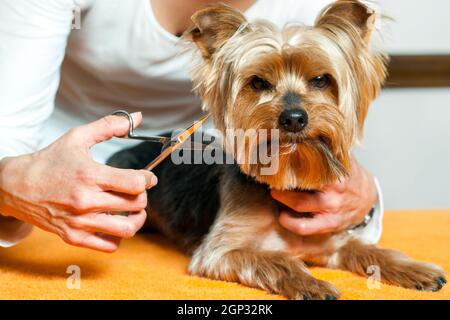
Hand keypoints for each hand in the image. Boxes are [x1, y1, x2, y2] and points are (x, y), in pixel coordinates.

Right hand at [0, 112, 156, 251]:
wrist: (16, 186)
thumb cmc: (49, 161)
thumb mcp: (77, 137)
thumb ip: (109, 125)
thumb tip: (138, 117)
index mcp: (89, 175)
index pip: (135, 183)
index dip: (148, 179)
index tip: (147, 177)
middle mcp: (86, 200)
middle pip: (135, 204)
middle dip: (143, 196)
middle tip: (137, 192)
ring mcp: (80, 222)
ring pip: (127, 229)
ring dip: (137, 219)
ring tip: (133, 211)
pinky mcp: (74, 237)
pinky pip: (109, 245)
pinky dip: (119, 236)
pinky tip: (115, 222)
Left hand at [271, 157, 376, 235]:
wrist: (367, 196)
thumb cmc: (348, 174)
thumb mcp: (340, 158)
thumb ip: (324, 149)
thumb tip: (301, 137)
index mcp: (336, 172)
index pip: (309, 164)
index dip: (290, 161)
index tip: (277, 158)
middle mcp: (334, 190)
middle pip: (301, 182)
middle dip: (282, 180)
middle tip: (272, 176)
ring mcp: (331, 209)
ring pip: (300, 205)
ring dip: (282, 199)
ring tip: (274, 193)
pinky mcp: (329, 224)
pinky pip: (304, 227)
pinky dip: (290, 222)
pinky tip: (282, 215)